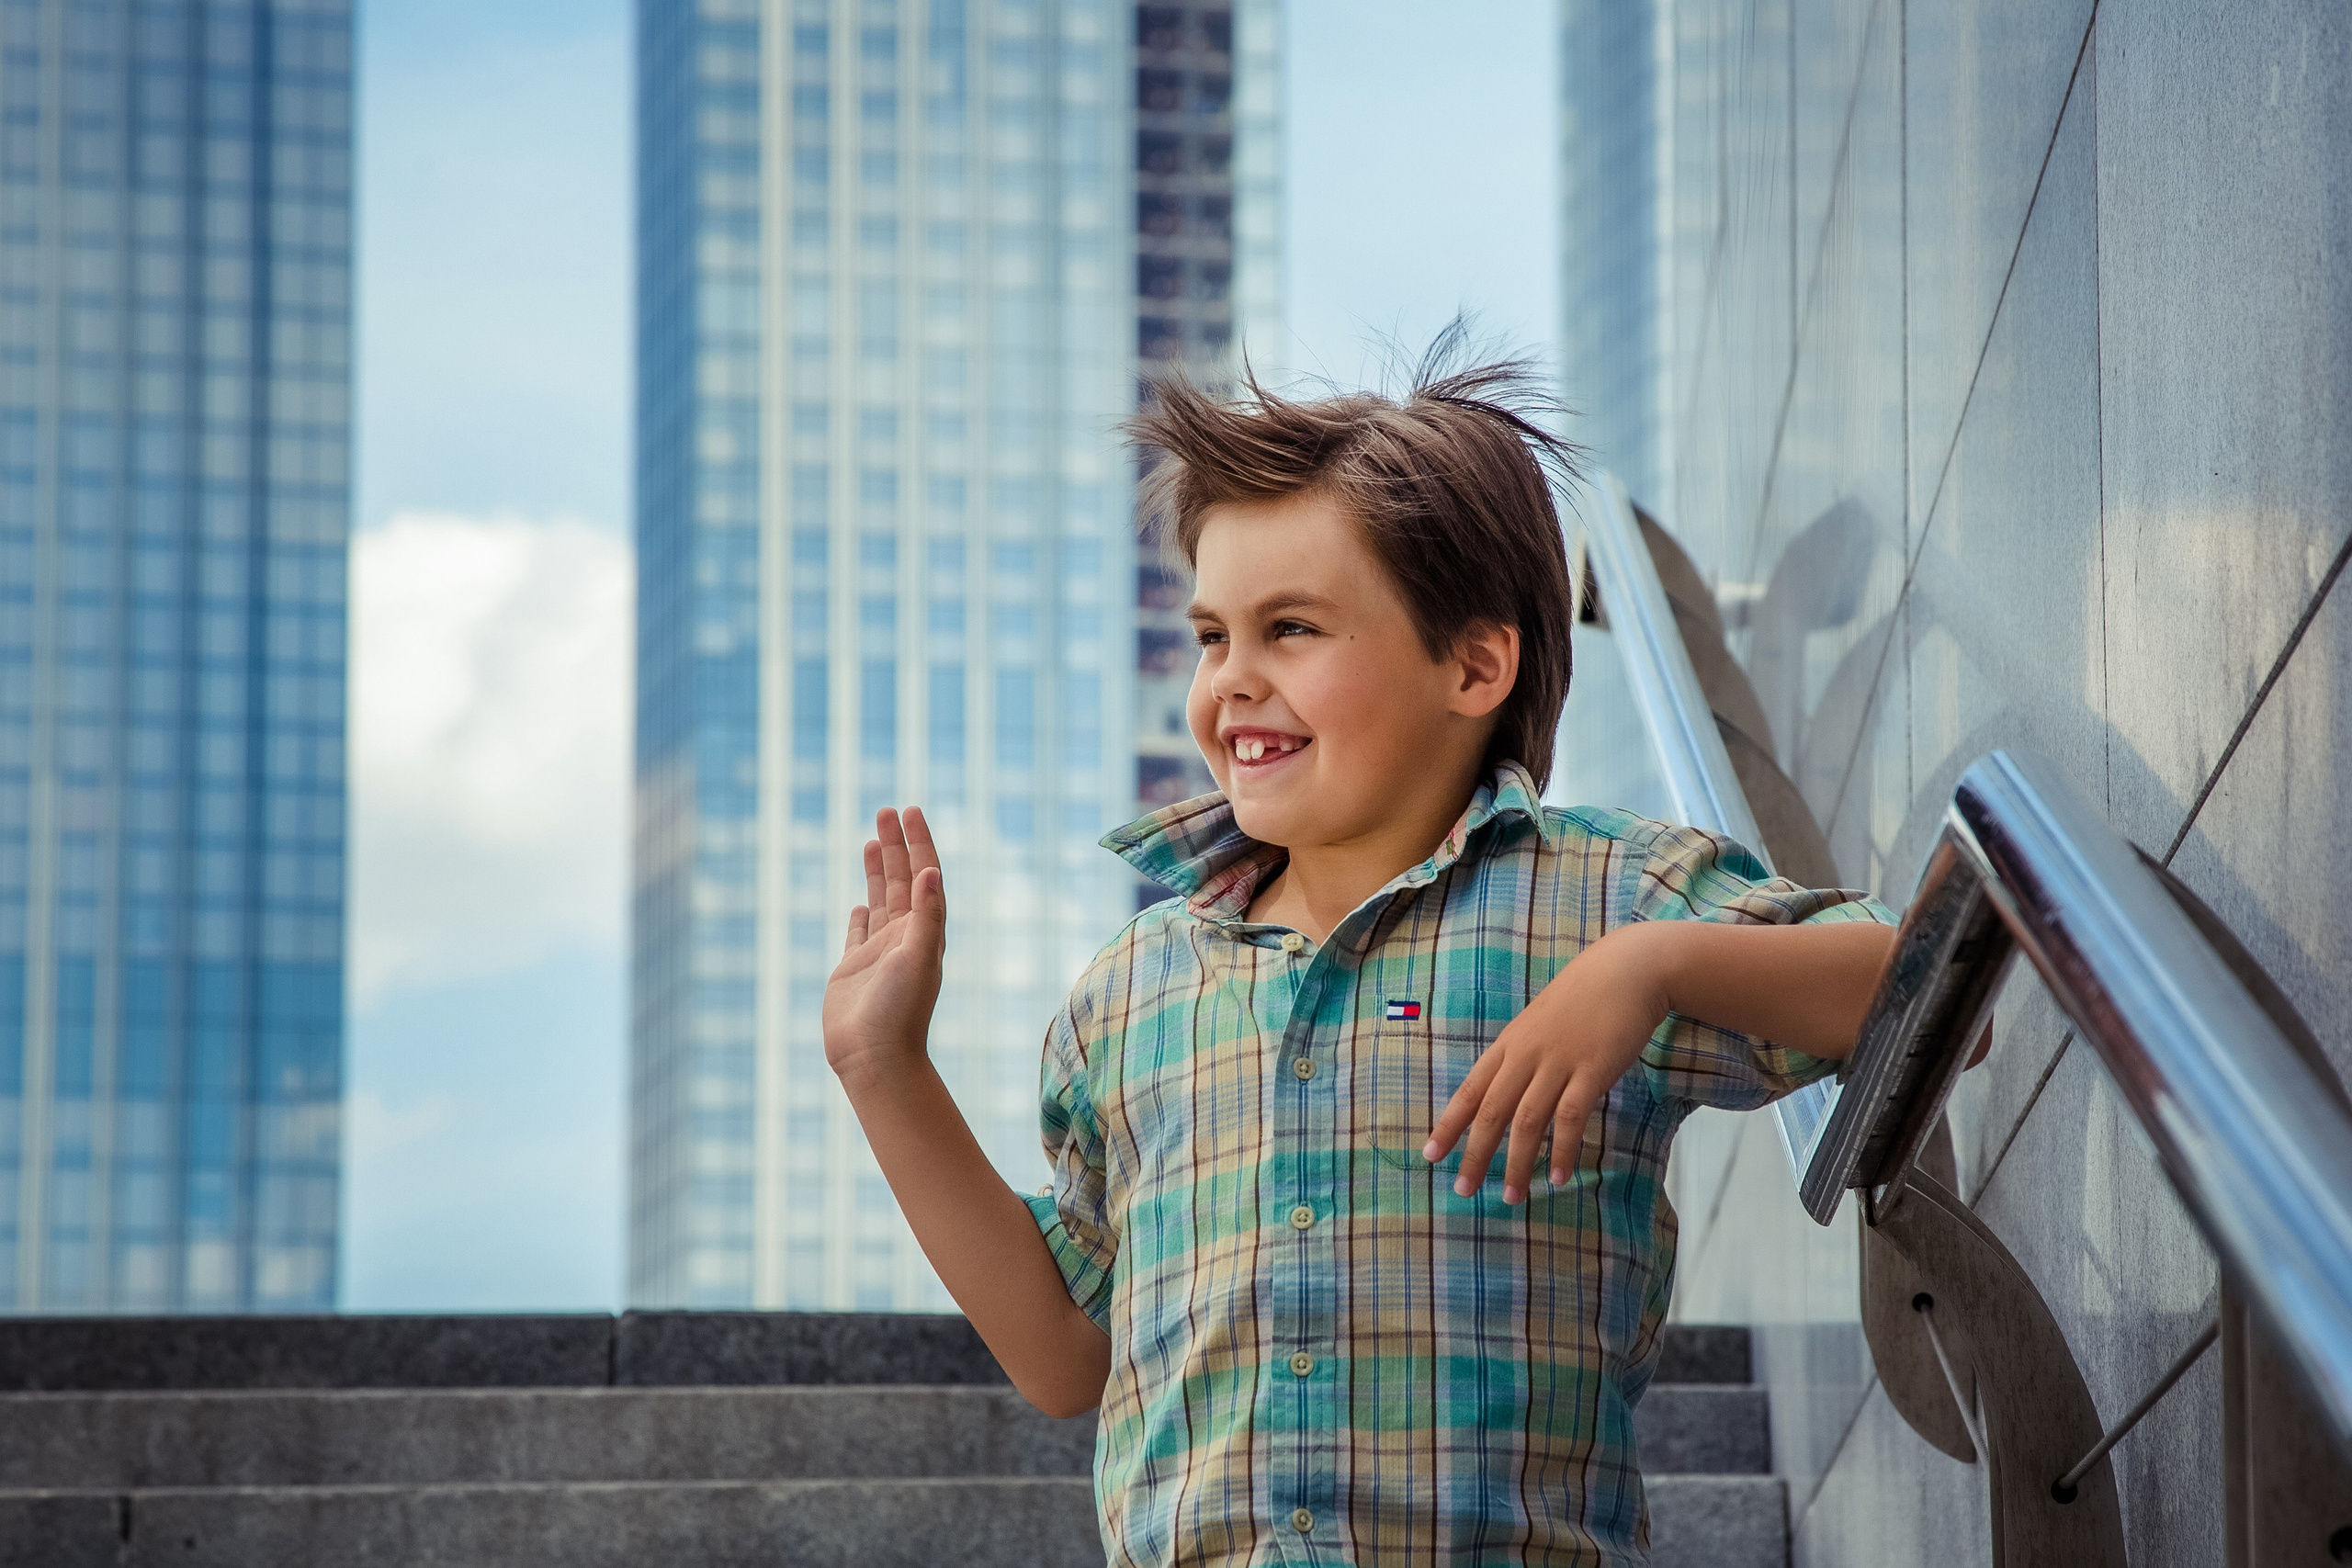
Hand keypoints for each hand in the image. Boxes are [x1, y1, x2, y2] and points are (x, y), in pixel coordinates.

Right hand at [823, 807, 947, 1093]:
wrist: (875, 1059)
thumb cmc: (900, 1012)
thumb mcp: (918, 959)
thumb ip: (926, 917)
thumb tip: (932, 872)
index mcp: (925, 932)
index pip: (924, 876)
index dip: (919, 843)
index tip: (910, 811)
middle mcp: (905, 938)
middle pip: (902, 880)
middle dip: (896, 845)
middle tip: (886, 811)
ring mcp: (879, 954)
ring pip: (881, 900)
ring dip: (879, 869)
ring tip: (873, 839)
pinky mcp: (855, 969)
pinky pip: (859, 933)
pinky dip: (861, 913)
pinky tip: (861, 900)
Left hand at [1422, 923, 1674, 1204]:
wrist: (1626, 971)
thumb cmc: (1584, 998)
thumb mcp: (1540, 1023)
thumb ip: (1524, 1056)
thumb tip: (1511, 1092)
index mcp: (1510, 1044)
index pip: (1470, 1090)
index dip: (1449, 1124)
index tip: (1430, 1154)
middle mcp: (1526, 1055)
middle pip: (1492, 1111)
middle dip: (1474, 1153)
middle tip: (1462, 1189)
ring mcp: (1558, 1062)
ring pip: (1526, 1120)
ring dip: (1517, 1162)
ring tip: (1511, 1196)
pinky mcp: (1592, 1070)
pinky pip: (1570, 1118)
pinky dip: (1561, 1150)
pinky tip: (1557, 1176)